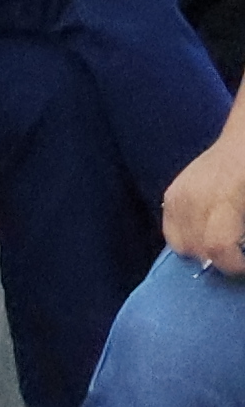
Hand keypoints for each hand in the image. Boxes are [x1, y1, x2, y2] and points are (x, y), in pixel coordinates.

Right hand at [173, 128, 244, 276]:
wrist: (243, 141)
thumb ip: (241, 230)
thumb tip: (239, 247)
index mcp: (224, 200)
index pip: (217, 245)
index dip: (232, 264)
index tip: (243, 265)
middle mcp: (195, 198)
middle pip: (196, 247)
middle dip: (216, 259)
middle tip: (232, 255)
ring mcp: (179, 195)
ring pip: (178, 241)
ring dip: (198, 250)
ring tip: (217, 244)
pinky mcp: (170, 193)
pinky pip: (169, 227)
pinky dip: (183, 236)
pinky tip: (200, 232)